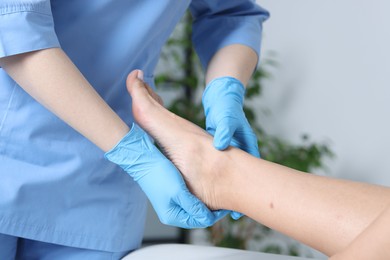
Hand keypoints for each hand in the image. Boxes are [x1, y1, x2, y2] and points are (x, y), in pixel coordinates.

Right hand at [105, 123, 225, 227]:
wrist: (144, 158)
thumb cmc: (158, 173)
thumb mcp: (178, 192)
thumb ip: (193, 207)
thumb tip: (207, 219)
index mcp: (172, 216)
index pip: (201, 221)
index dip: (215, 214)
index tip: (225, 204)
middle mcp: (172, 211)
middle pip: (198, 215)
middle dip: (211, 207)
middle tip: (222, 196)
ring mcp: (172, 201)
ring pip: (195, 205)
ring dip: (205, 199)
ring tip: (215, 190)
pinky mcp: (172, 191)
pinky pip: (190, 196)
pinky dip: (198, 192)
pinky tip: (204, 184)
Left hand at [202, 77, 259, 218]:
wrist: (220, 99)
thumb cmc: (226, 108)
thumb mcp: (226, 119)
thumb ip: (225, 131)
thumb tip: (220, 146)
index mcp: (247, 145)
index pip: (252, 171)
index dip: (248, 189)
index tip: (243, 206)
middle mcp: (240, 152)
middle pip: (242, 177)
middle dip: (237, 194)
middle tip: (232, 213)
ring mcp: (230, 152)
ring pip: (229, 173)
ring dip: (225, 187)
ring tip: (221, 206)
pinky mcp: (221, 151)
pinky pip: (219, 167)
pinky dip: (215, 178)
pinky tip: (210, 189)